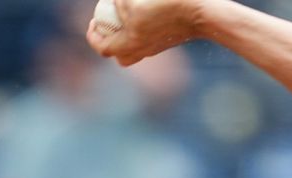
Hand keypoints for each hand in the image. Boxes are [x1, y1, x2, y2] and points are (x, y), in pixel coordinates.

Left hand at [87, 0, 204, 65]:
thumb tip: (112, 4)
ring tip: (126, 23)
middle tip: (110, 27)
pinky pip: (149, 43)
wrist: (199, 12)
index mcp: (130, 43)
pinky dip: (142, 34)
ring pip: (136, 51)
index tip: (94, 21)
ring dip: (127, 41)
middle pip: (122, 57)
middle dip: (112, 44)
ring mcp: (157, 48)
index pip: (103, 48)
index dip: (92, 35)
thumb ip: (117, 3)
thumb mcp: (130, 0)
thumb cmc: (165, 4)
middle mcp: (143, 50)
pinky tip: (145, 17)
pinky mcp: (168, 41)